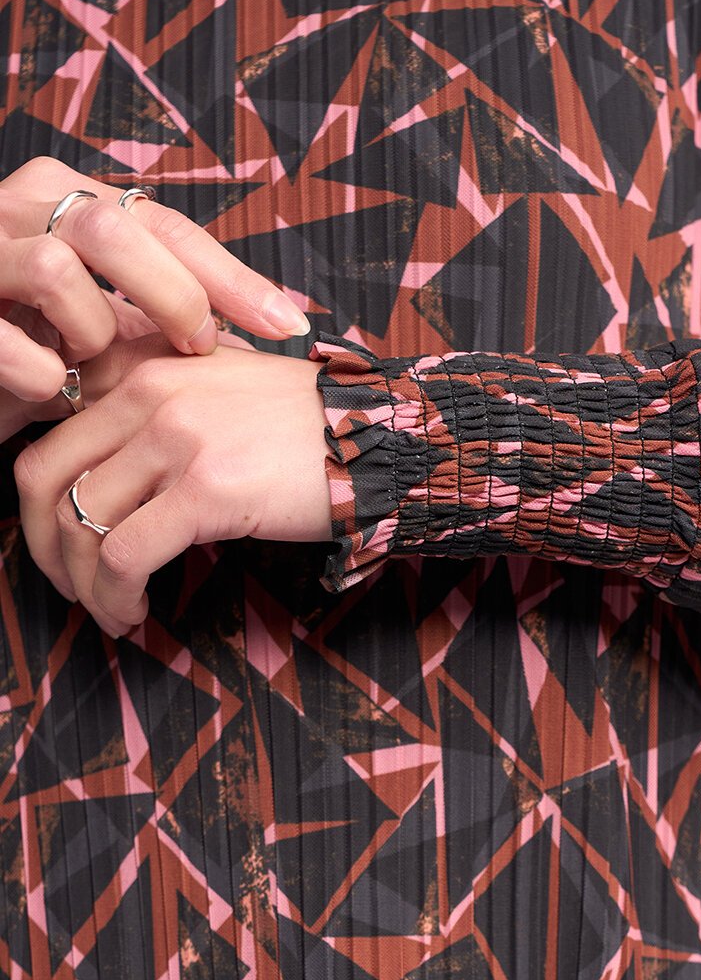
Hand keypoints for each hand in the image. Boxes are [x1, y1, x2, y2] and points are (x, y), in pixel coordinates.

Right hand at [0, 156, 310, 400]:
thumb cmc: (23, 342)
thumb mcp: (95, 320)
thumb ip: (154, 314)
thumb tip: (256, 332)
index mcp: (67, 199)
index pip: (166, 225)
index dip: (232, 276)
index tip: (289, 325)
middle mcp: (19, 206)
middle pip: (116, 228)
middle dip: (172, 295)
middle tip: (196, 349)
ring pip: (58, 268)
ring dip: (88, 330)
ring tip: (82, 364)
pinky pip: (8, 340)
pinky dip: (39, 374)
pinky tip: (45, 390)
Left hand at [14, 336, 331, 635]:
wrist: (382, 435)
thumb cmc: (309, 424)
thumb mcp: (223, 391)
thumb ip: (162, 407)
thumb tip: (111, 468)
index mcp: (147, 366)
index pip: (51, 429)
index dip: (40, 496)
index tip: (61, 536)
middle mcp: (151, 392)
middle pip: (44, 477)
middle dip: (44, 547)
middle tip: (70, 584)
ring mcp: (176, 437)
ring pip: (80, 523)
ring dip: (84, 585)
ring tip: (111, 611)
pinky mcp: (206, 488)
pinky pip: (126, 556)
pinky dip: (116, 596)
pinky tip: (134, 613)